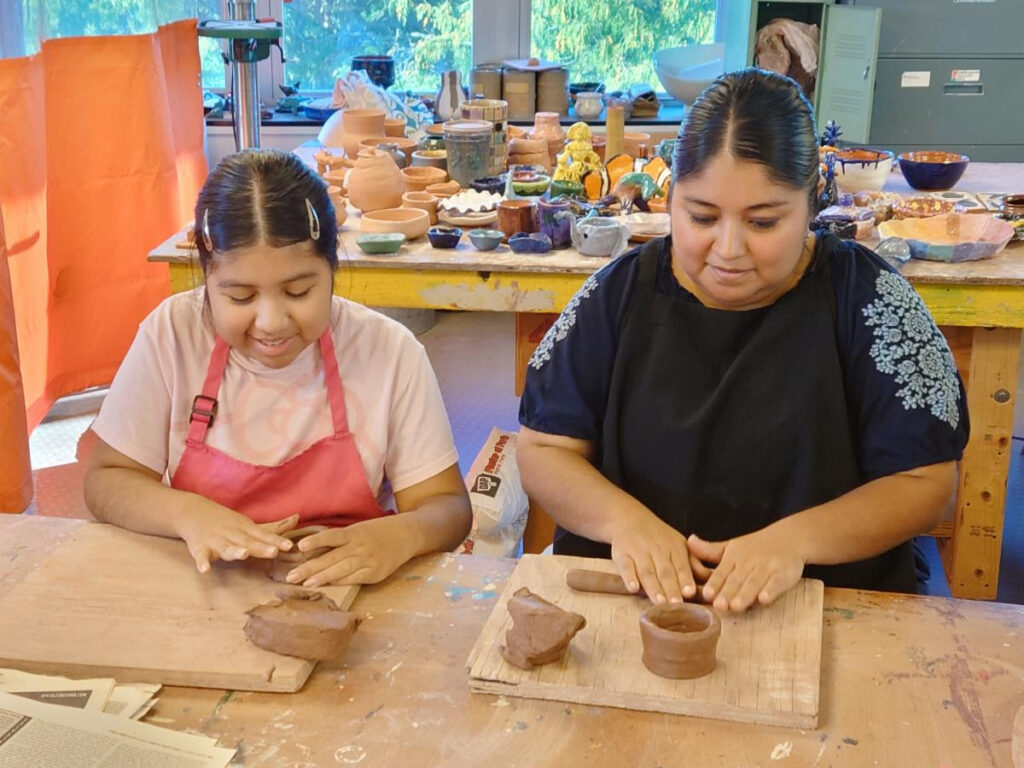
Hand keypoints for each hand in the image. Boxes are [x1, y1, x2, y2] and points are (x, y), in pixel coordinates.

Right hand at [176, 503, 297, 573]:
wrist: (193, 512)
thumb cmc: (228, 522)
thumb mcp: (251, 524)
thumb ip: (274, 527)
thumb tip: (298, 518)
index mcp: (247, 530)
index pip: (264, 536)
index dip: (277, 541)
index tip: (290, 546)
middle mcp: (233, 535)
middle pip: (248, 542)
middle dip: (261, 548)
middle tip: (274, 552)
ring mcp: (216, 541)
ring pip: (226, 548)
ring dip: (235, 551)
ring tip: (243, 554)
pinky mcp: (200, 548)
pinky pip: (201, 556)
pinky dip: (202, 562)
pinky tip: (205, 570)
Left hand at [285, 517, 412, 587]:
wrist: (406, 535)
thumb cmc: (377, 531)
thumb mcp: (359, 529)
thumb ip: (340, 539)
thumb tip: (314, 549)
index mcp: (354, 533)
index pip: (332, 536)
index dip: (316, 541)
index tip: (300, 546)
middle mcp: (359, 546)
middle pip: (331, 557)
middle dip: (310, 567)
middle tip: (291, 577)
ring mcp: (367, 560)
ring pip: (341, 570)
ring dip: (322, 578)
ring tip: (305, 584)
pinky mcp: (374, 573)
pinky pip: (354, 579)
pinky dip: (340, 583)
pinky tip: (327, 586)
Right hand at [608, 509, 711, 603]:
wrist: (629, 518)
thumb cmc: (659, 538)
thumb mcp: (679, 545)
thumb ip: (693, 564)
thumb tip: (711, 580)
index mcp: (674, 547)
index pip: (681, 565)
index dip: (685, 578)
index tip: (690, 592)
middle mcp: (656, 548)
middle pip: (664, 571)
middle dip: (671, 587)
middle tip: (676, 604)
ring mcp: (638, 551)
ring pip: (646, 571)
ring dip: (653, 587)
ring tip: (659, 602)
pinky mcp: (621, 554)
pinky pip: (625, 566)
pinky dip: (629, 577)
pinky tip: (633, 588)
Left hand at [687, 525, 805, 612]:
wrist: (789, 538)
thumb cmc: (755, 547)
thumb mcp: (731, 547)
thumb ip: (709, 551)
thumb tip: (688, 541)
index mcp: (734, 558)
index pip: (722, 573)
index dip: (716, 583)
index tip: (707, 594)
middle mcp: (749, 564)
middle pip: (737, 580)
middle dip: (728, 593)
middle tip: (719, 605)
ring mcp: (767, 568)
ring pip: (754, 583)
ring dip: (746, 595)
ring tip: (736, 606)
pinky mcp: (783, 574)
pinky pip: (776, 583)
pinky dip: (771, 590)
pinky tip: (764, 599)